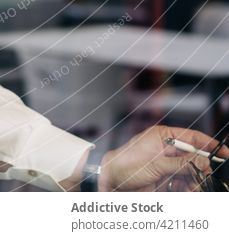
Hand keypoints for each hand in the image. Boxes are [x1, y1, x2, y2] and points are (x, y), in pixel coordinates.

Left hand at [98, 125, 228, 191]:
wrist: (112, 180)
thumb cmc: (127, 164)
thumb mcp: (156, 163)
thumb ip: (181, 163)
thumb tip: (201, 160)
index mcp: (164, 136)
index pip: (191, 136)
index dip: (208, 144)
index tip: (223, 152)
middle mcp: (167, 148)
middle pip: (193, 156)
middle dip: (201, 167)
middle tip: (204, 177)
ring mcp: (167, 163)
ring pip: (190, 172)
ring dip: (194, 181)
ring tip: (193, 188)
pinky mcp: (165, 178)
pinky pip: (182, 182)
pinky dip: (187, 188)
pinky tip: (187, 192)